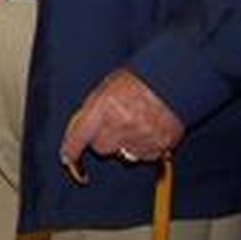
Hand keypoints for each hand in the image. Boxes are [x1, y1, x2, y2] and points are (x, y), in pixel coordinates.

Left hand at [59, 68, 183, 181]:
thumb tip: (80, 129)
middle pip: (101, 148)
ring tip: (134, 124)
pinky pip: (143, 156)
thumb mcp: (106, 88)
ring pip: (122, 154)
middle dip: (102, 140)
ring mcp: (141, 137)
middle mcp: (121, 124)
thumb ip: (93, 110)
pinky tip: (148, 130)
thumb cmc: (138, 81)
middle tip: (112, 125)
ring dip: (123, 145)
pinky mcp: (160, 147)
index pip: (80, 136)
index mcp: (104, 106)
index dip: (71, 150)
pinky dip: (142, 147)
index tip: (67, 159)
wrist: (173, 81)